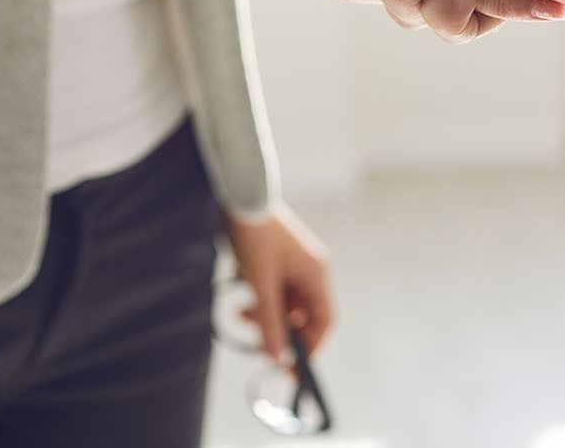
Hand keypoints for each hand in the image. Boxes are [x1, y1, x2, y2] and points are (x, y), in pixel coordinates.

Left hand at [226, 206, 333, 362]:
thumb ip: (269, 322)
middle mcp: (312, 271)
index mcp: (316, 274)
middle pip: (304, 316)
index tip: (291, 367)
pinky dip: (261, 302)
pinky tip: (243, 298)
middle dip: (280, 331)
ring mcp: (296, 266)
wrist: (240, 196)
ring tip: (241, 314)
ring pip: (286, 306)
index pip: (324, 321)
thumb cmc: (254, 235)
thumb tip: (276, 357)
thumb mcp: (260, 284)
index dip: (310, 347)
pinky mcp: (279, 263)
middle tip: (258, 344)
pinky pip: (275, 293)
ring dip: (266, 316)